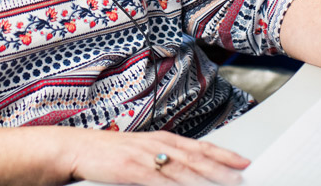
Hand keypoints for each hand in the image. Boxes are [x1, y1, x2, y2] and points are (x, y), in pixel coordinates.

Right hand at [66, 128, 249, 184]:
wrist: (78, 148)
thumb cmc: (109, 152)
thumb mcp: (141, 150)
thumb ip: (164, 158)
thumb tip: (187, 171)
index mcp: (162, 139)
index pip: (199, 147)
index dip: (223, 155)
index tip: (242, 162)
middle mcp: (157, 145)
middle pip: (196, 158)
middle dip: (222, 169)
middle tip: (241, 178)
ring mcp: (145, 157)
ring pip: (183, 171)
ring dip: (206, 180)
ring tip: (225, 185)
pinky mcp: (131, 170)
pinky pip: (160, 182)